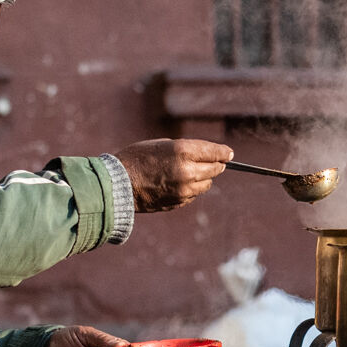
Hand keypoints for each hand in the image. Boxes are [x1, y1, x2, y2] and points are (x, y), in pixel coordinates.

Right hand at [114, 138, 231, 211]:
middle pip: (215, 169)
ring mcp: (184, 190)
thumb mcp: (162, 144)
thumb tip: (206, 155)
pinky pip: (194, 195)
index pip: (214, 152)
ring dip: (203, 178)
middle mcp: (187, 171)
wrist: (117, 184)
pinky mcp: (179, 202)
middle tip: (216, 162)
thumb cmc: (136, 158)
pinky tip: (178, 184)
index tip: (229, 154)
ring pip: (206, 184)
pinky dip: (192, 189)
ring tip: (190, 172)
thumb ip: (186, 149)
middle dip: (216, 165)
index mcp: (182, 151)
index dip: (223, 152)